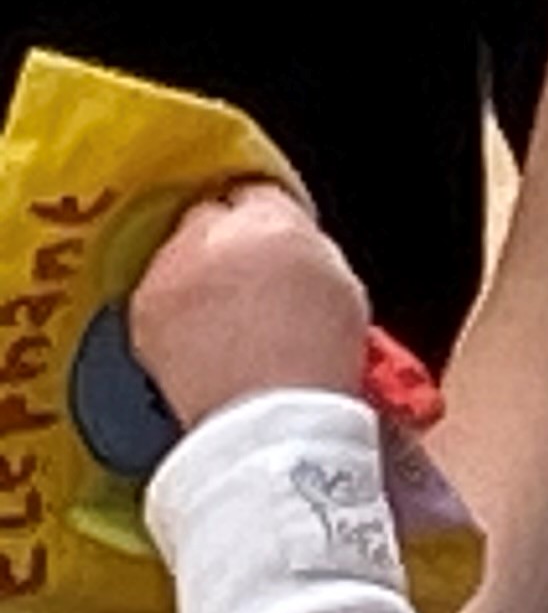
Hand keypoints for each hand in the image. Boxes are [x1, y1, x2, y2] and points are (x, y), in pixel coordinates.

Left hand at [130, 187, 371, 424]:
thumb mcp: (340, 284)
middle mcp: (210, 237)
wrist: (269, 421)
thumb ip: (307, 246)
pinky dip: (175, 305)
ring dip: (197, 271)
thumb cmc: (317, 359)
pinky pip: (159, 290)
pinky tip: (202, 336)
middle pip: (212, 215)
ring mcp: (169, 273)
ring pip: (179, 252)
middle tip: (251, 274)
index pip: (260, 191)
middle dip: (227, 238)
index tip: (278, 238)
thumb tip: (289, 241)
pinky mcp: (142, 310)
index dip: (272, 216)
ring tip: (226, 313)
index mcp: (271, 221)